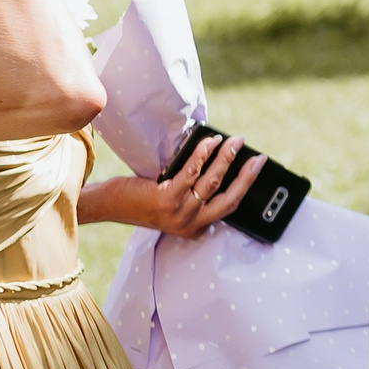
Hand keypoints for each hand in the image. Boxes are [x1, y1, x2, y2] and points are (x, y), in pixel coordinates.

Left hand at [141, 134, 269, 238]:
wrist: (110, 205)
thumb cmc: (140, 199)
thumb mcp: (174, 203)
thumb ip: (194, 194)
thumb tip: (219, 162)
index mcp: (195, 227)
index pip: (228, 207)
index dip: (244, 186)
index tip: (255, 168)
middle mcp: (190, 224)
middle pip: (229, 198)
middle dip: (247, 175)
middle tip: (258, 157)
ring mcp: (179, 213)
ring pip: (212, 182)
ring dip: (226, 158)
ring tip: (234, 142)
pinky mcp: (167, 199)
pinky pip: (192, 172)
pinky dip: (203, 154)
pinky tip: (210, 142)